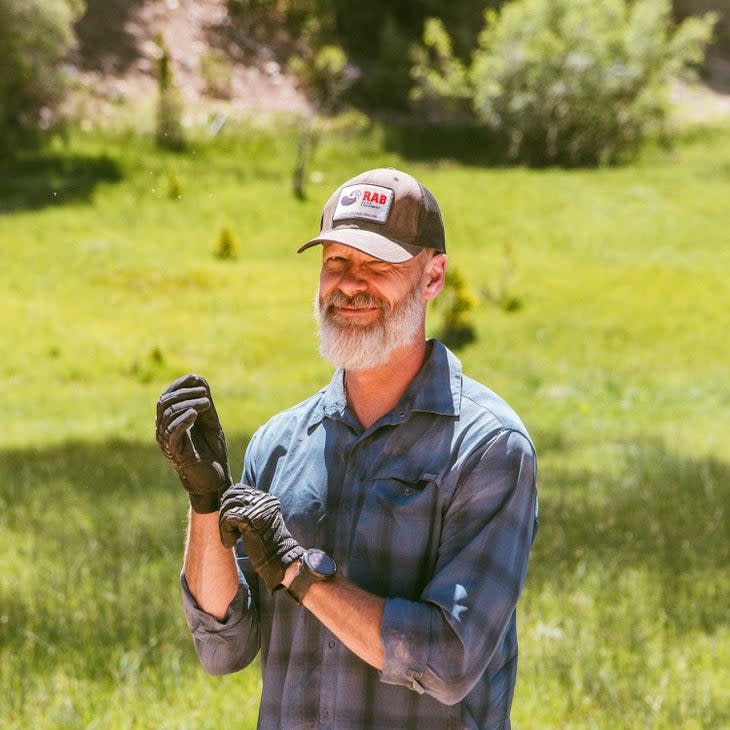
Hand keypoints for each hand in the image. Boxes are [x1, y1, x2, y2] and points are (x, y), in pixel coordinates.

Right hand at [155, 373, 232, 512]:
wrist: (215, 479)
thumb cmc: (211, 450)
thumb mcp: (210, 421)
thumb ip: (204, 402)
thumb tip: (198, 378)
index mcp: (170, 421)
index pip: (166, 396)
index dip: (178, 384)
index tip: (195, 377)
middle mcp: (164, 430)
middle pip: (164, 403)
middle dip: (184, 393)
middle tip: (205, 393)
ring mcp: (167, 442)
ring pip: (169, 415)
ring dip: (189, 404)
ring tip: (207, 403)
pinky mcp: (174, 453)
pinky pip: (173, 433)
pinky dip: (183, 420)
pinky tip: (196, 414)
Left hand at [219, 484, 303, 591]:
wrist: (278, 559)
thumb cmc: (267, 544)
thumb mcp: (259, 521)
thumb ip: (248, 509)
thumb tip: (225, 500)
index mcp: (266, 498)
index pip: (238, 488)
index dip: (229, 502)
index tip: (231, 520)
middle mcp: (262, 499)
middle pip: (231, 495)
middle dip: (225, 513)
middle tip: (231, 530)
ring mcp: (256, 507)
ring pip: (227, 507)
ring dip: (224, 525)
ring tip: (233, 538)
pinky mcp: (249, 518)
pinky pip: (227, 519)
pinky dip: (225, 533)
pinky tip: (232, 543)